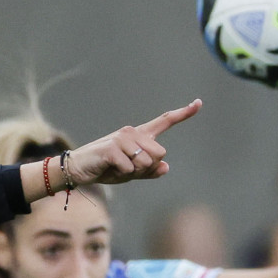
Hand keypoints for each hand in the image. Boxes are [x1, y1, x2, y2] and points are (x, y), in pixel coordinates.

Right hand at [67, 99, 201, 185]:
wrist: (78, 170)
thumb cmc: (105, 169)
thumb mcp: (130, 172)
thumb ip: (148, 171)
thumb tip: (166, 168)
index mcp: (139, 136)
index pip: (164, 121)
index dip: (183, 113)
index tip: (199, 102)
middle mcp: (133, 132)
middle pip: (159, 153)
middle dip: (147, 168)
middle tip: (126, 169)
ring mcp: (122, 138)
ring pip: (146, 162)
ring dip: (133, 173)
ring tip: (116, 169)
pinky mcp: (112, 147)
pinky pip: (130, 167)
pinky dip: (121, 175)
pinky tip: (109, 169)